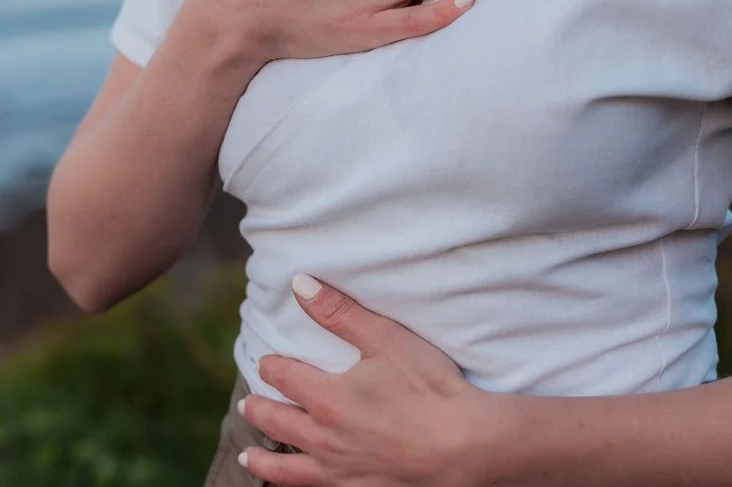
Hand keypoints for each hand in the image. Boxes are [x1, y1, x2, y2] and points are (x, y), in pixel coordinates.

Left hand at [236, 275, 484, 486]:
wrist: (465, 445)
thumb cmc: (428, 386)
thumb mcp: (384, 338)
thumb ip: (339, 312)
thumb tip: (299, 284)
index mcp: (328, 398)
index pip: (286, 378)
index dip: (273, 367)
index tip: (266, 362)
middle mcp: (325, 439)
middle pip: (278, 424)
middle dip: (259, 412)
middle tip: (246, 405)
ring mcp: (341, 474)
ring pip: (288, 471)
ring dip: (264, 463)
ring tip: (249, 460)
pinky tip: (303, 485)